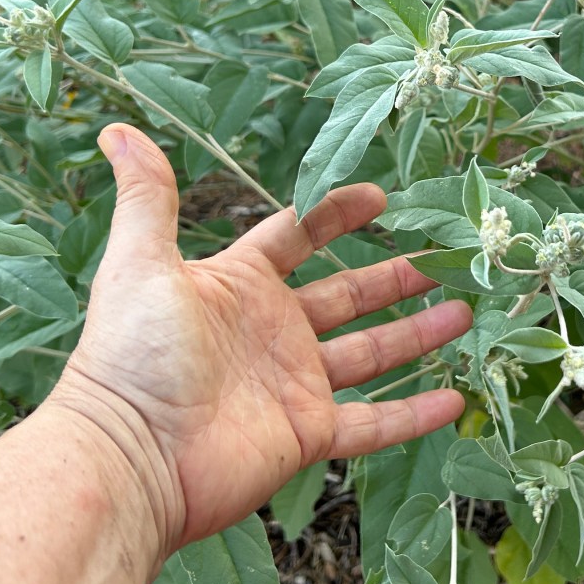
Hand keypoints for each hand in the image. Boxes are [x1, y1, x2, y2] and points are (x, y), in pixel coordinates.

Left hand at [51, 124, 471, 552]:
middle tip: (442, 259)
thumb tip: (119, 130)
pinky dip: (412, 414)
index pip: (295, 238)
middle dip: (392, 277)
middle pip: (345, 295)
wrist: (132, 453)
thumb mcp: (141, 261)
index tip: (380, 197)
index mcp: (238, 286)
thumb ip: (148, 198)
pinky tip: (455, 400)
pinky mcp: (307, 434)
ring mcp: (293, 384)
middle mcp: (271, 332)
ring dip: (416, 334)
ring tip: (465, 311)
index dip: (334, 214)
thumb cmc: (135, 352)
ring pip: (369, 353)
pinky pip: (372, 423)